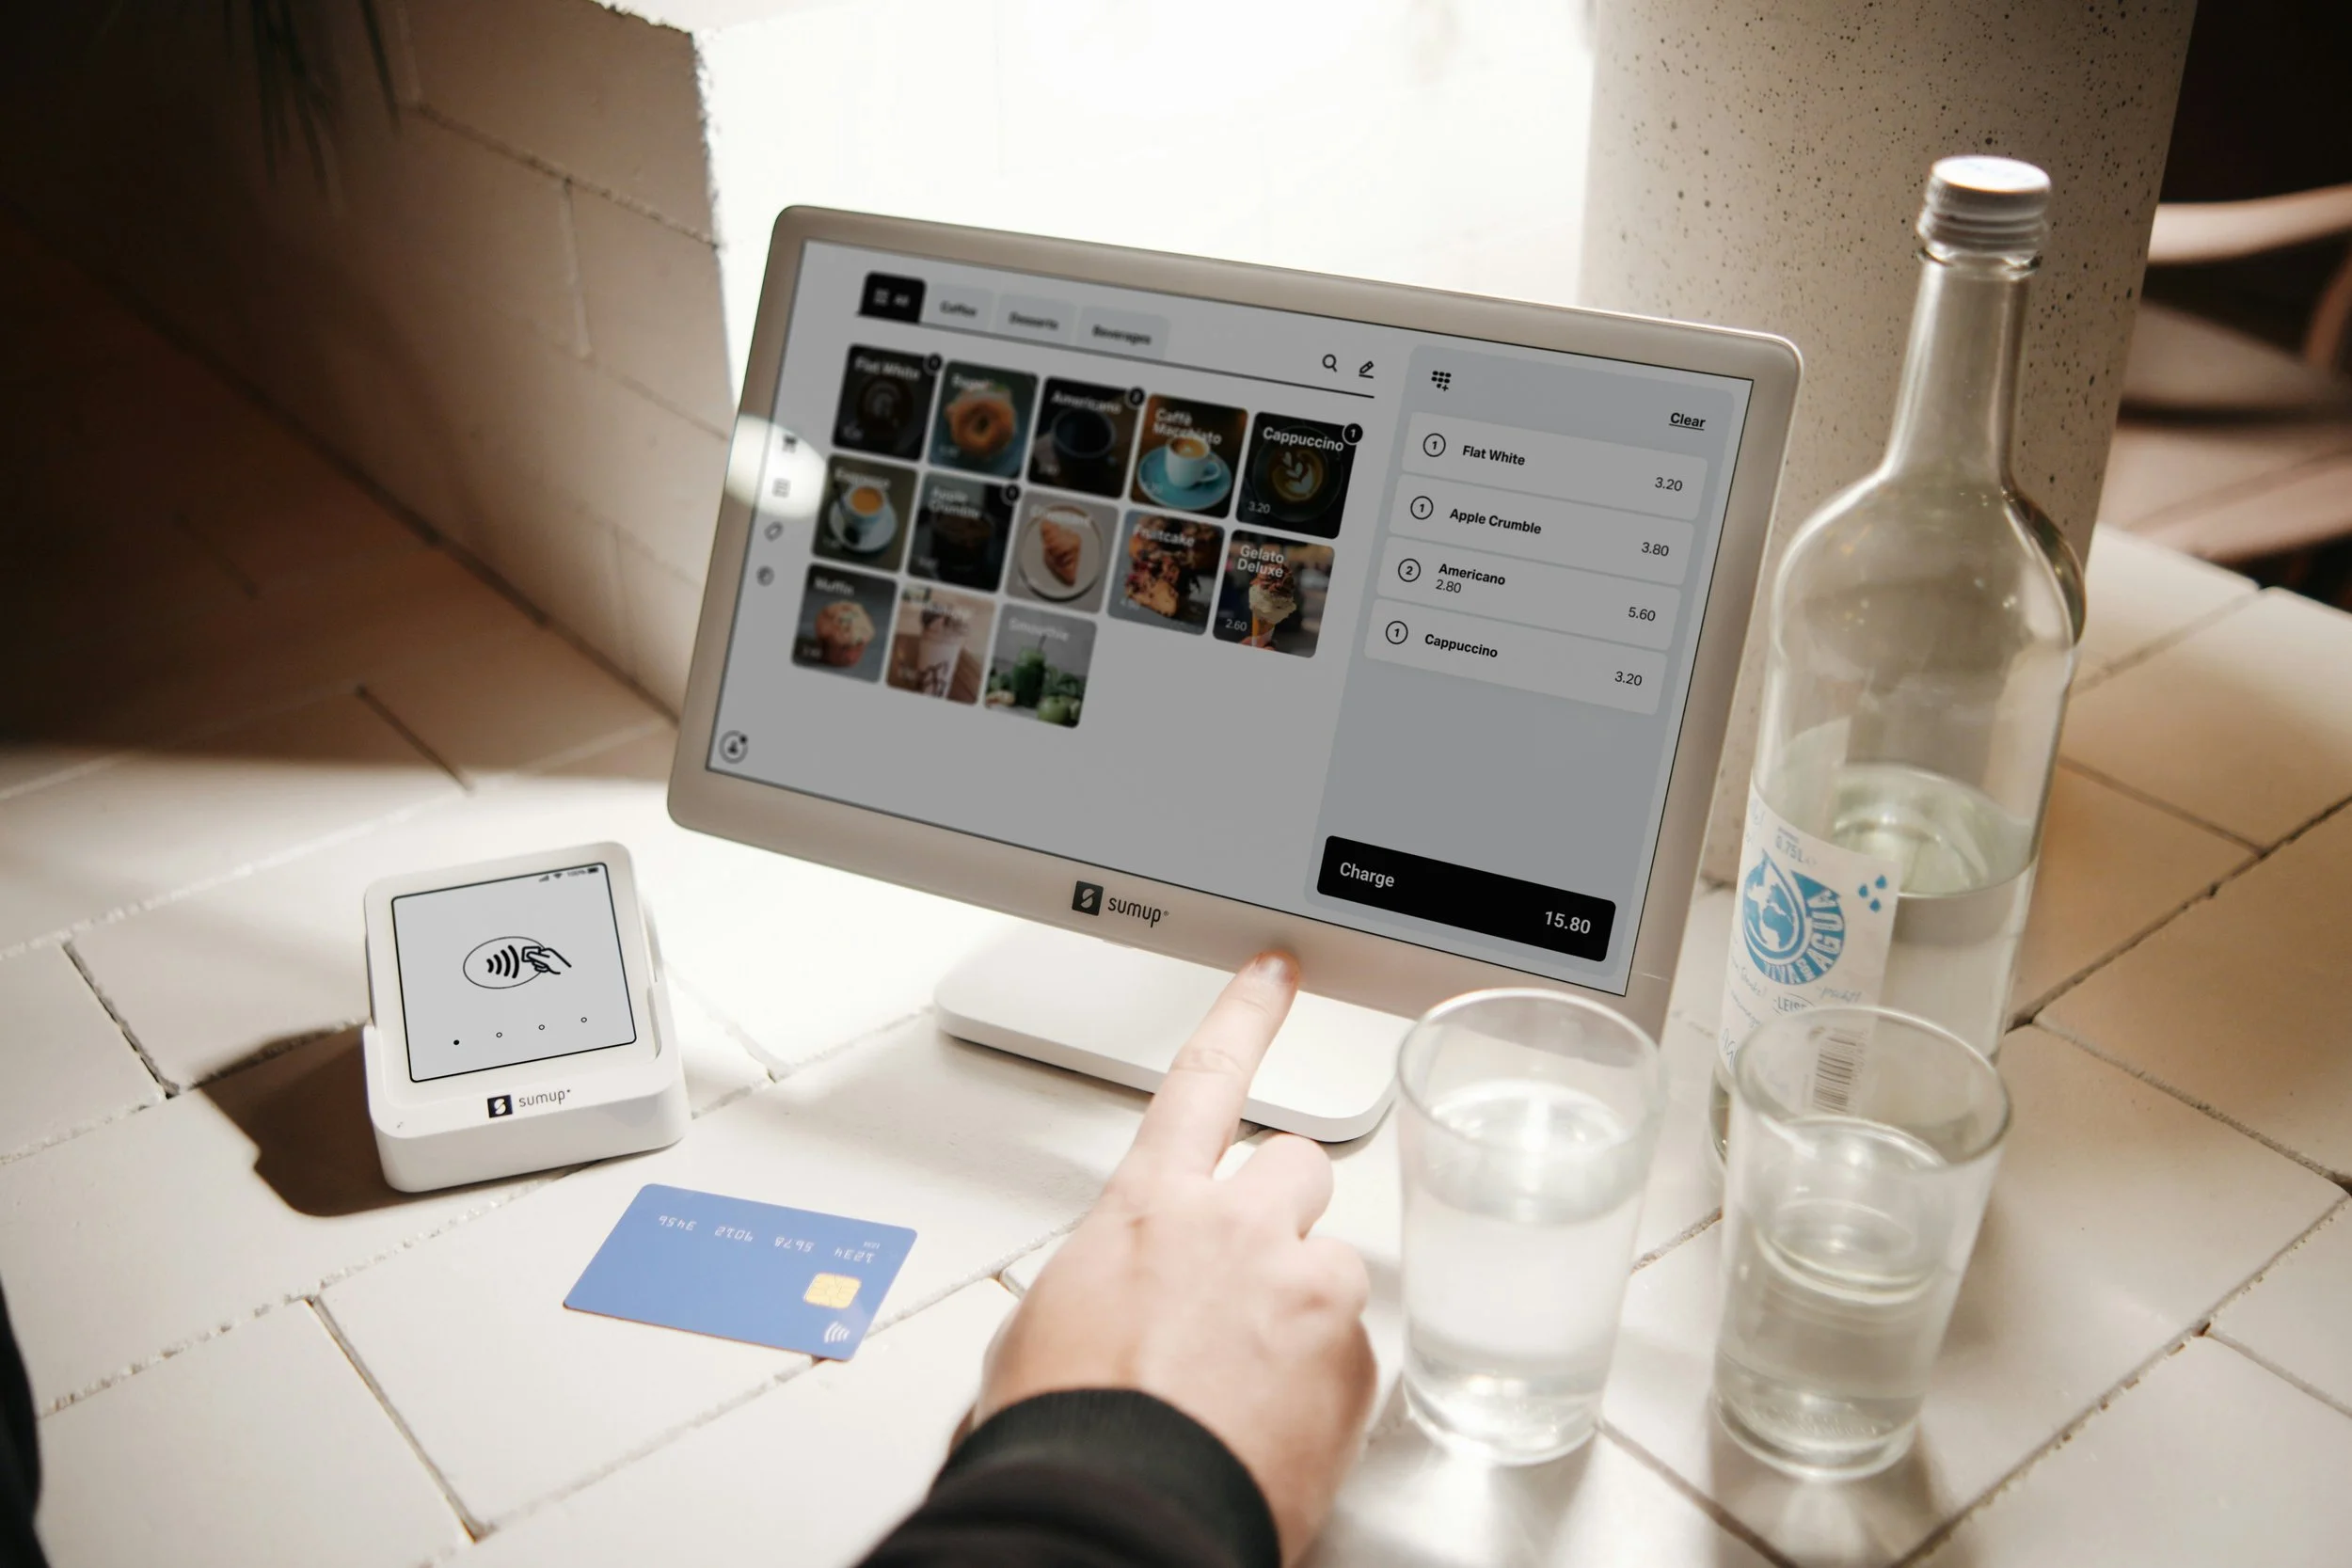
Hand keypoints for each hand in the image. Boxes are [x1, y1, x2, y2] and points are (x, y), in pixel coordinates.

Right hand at [974, 951, 1374, 1563]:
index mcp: (1148, 1211)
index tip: (1277, 974)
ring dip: (1304, 1307)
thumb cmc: (1066, 1434)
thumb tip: (1097, 1312)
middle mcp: (1236, 1231)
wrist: (1120, 1512)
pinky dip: (1322, 1387)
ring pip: (1335, 1266)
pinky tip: (1275, 1429)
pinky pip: (1354, 1355)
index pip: (1203, 1081)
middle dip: (1284, 1205)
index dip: (1244, 1017)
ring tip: (1254, 1379)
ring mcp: (1303, 1291)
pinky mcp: (1353, 1363)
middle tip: (1253, 1271)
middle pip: (1297, 1165)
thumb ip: (1099, 1285)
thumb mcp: (1044, 1333)